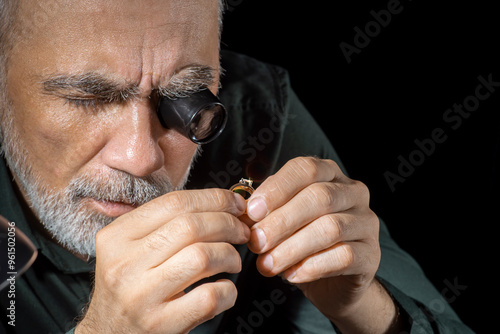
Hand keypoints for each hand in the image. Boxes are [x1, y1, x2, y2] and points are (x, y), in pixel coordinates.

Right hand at [76, 189, 249, 333]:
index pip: (174, 203)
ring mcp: (141, 295)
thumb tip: (219, 203)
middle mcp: (124, 263)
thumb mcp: (131, 249)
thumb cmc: (130, 287)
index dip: (214, 199)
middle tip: (241, 231)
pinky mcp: (160, 324)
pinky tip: (224, 288)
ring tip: (232, 261)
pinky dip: (228, 290)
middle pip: (191, 226)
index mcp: (117, 236)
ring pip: (202, 257)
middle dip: (228, 224)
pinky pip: (209, 296)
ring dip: (230, 255)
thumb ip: (164, 224)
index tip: (235, 203)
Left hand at [245, 157, 399, 332]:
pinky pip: (344, 256)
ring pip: (331, 227)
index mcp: (330, 175)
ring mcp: (366, 223)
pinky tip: (291, 275)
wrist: (333, 282)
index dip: (277, 188)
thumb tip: (243, 211)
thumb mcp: (282, 221)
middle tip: (256, 242)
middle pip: (319, 197)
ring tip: (267, 264)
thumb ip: (266, 211)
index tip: (252, 211)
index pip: (306, 169)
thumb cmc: (303, 243)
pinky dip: (312, 266)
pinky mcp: (371, 254)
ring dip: (292, 247)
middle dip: (281, 221)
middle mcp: (353, 192)